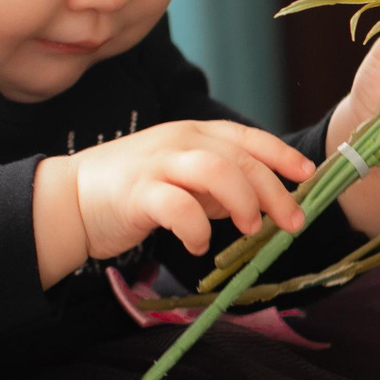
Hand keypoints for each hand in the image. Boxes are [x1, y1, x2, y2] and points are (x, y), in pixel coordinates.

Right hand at [34, 120, 313, 281]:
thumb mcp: (184, 180)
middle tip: (291, 222)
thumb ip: (220, 186)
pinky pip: (178, 207)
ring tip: (249, 229)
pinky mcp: (137, 193)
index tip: (309, 177)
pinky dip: (197, 229)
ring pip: (215, 170)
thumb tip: (263, 203)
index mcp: (195, 135)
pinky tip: (198, 244)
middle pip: (240, 158)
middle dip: (274, 191)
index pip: (248, 138)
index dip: (282, 156)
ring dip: (241, 201)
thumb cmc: (133, 191)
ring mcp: (157, 164)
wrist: (69, 200)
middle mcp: (180, 141)